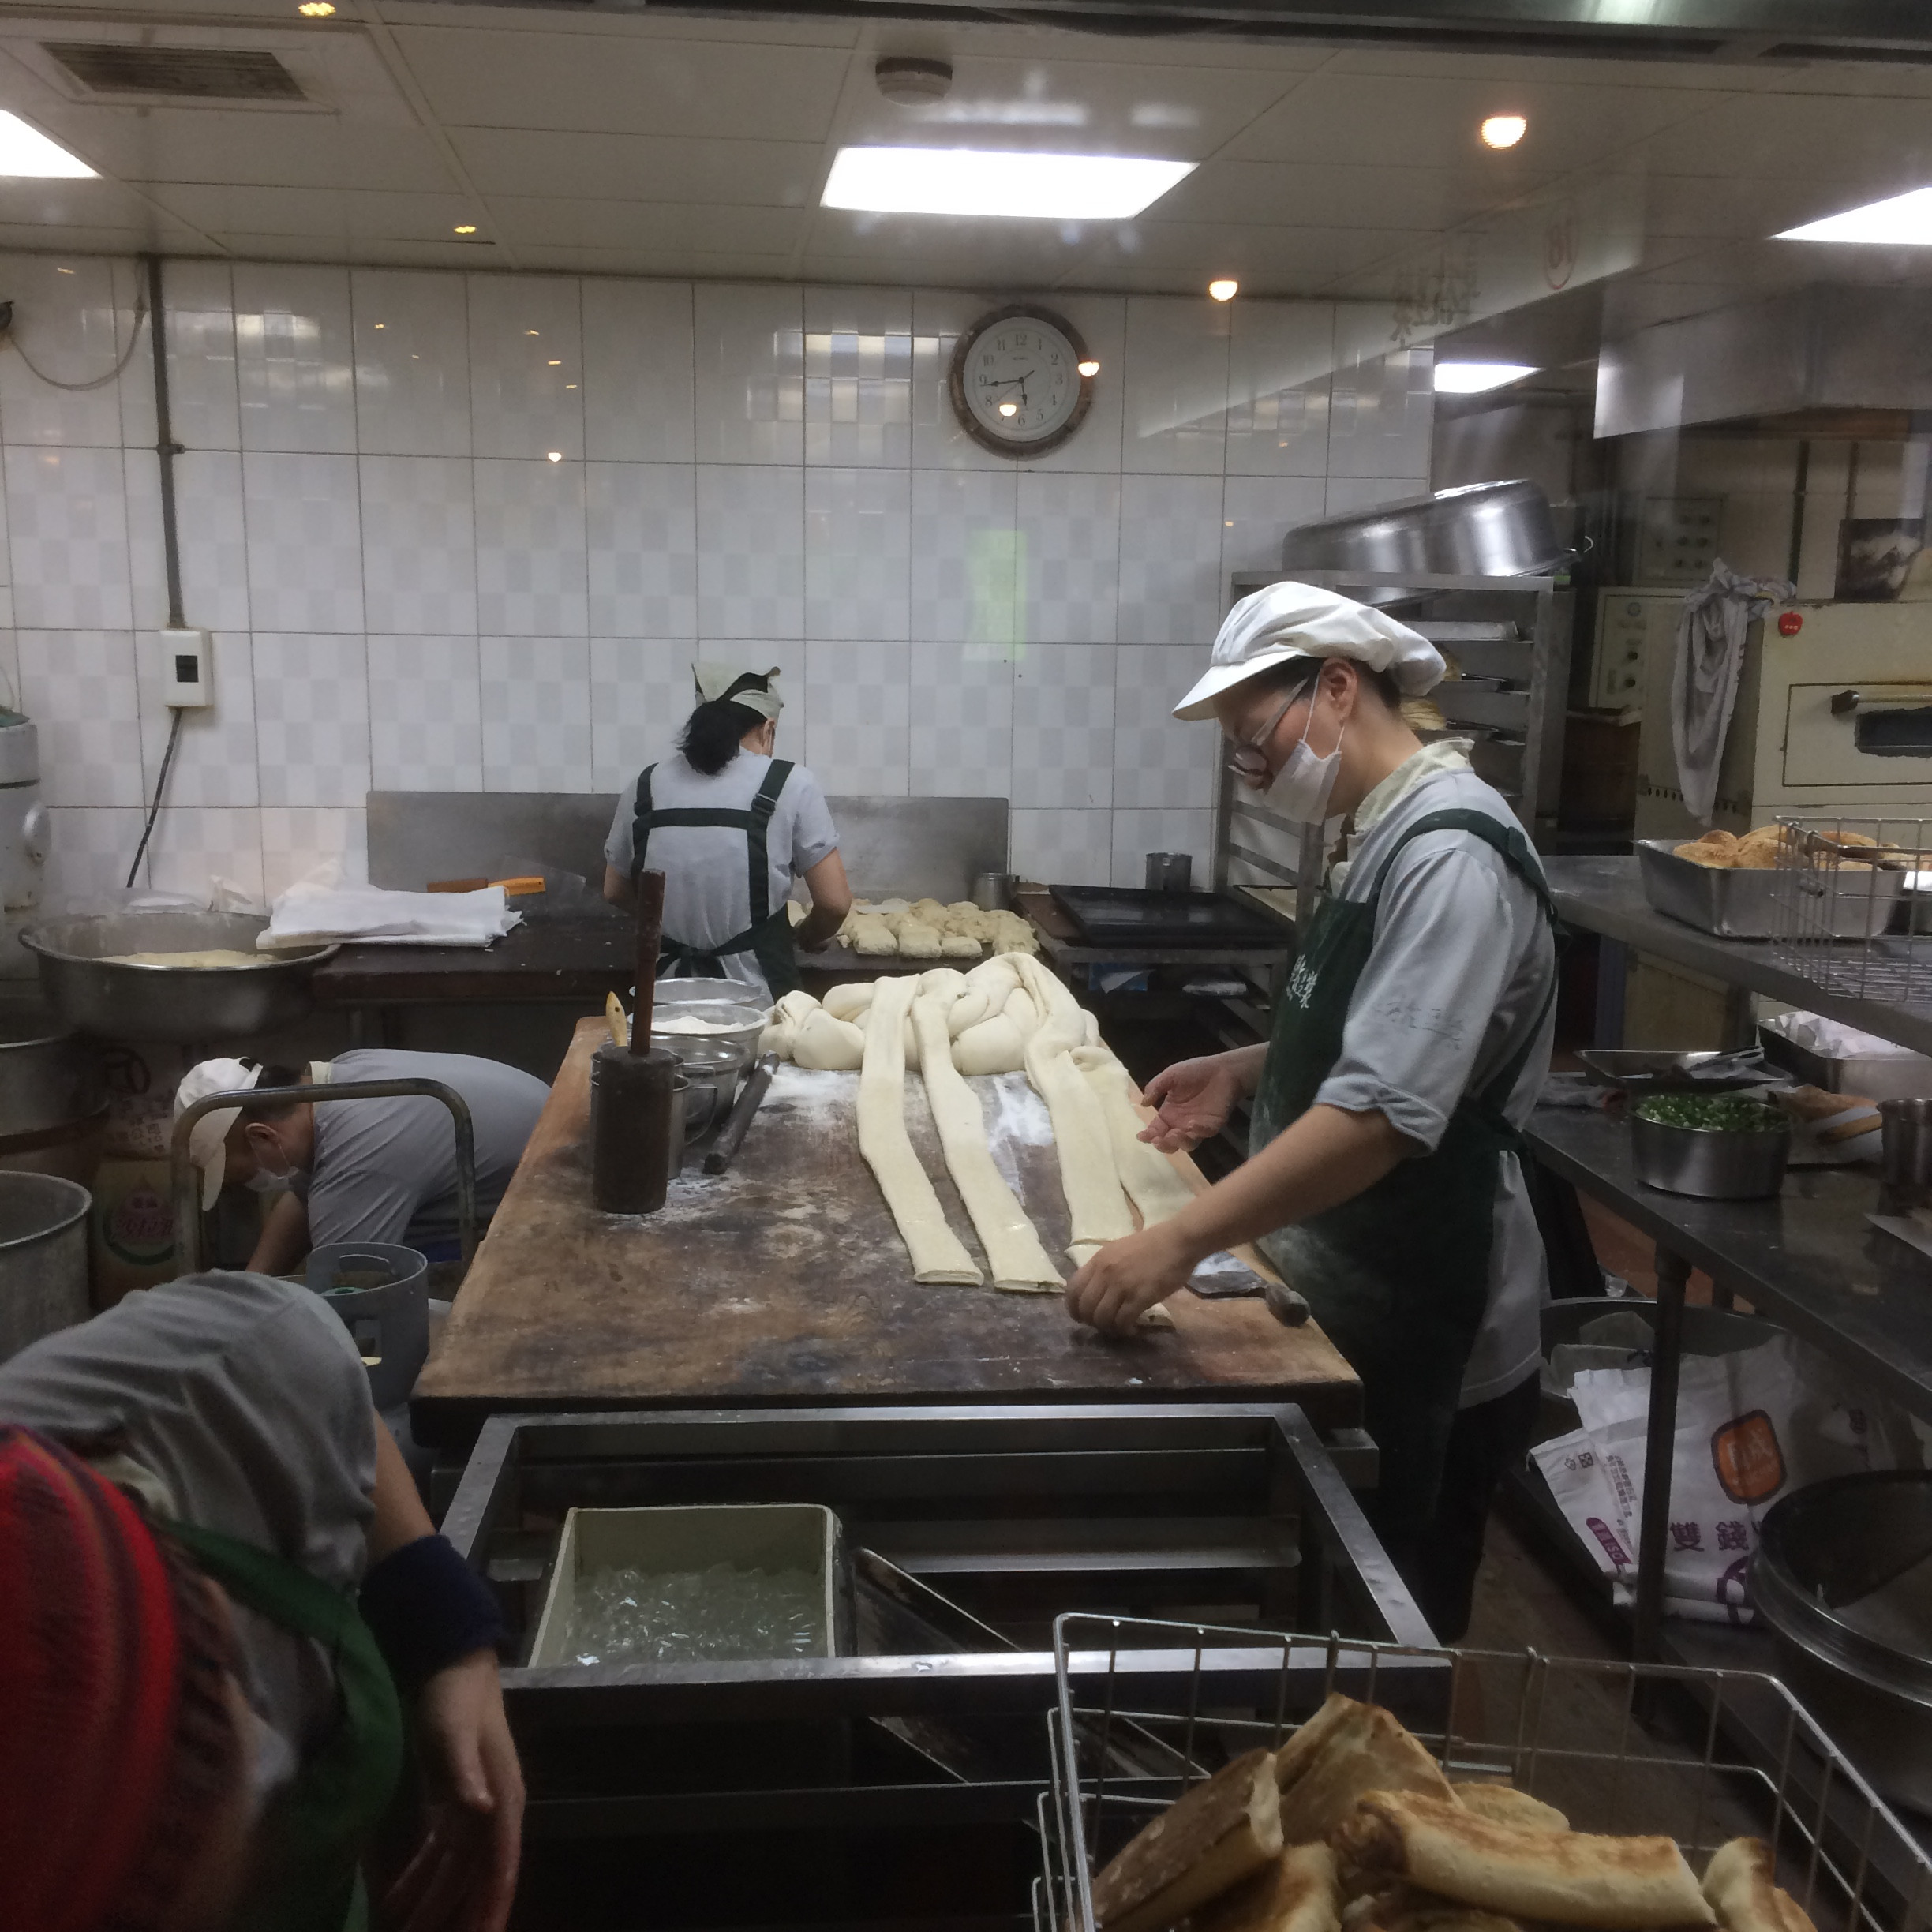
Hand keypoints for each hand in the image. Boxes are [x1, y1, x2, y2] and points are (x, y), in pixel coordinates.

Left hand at [378, 1650, 524, 1931]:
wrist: (454, 1665)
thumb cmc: (457, 1699)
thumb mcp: (457, 1735)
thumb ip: (467, 1773)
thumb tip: (484, 1810)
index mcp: (503, 1800)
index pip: (500, 1867)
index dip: (491, 1906)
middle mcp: (493, 1812)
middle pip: (477, 1878)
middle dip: (459, 1916)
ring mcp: (474, 1810)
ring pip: (456, 1871)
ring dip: (434, 1903)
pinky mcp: (453, 1803)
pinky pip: (439, 1853)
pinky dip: (420, 1877)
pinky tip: (396, 1898)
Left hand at [1065, 1224, 1196, 1334]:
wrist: (1178, 1241)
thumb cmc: (1152, 1245)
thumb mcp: (1119, 1251)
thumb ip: (1105, 1269)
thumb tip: (1095, 1292)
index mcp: (1098, 1260)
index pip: (1073, 1289)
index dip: (1073, 1308)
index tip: (1081, 1317)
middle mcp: (1105, 1273)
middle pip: (1085, 1307)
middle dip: (1091, 1321)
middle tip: (1102, 1325)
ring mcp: (1122, 1285)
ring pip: (1102, 1317)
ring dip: (1108, 1327)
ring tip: (1117, 1327)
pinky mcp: (1140, 1297)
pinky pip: (1122, 1321)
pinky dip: (1124, 1329)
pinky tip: (1130, 1328)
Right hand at [1139, 1055, 1245, 1152]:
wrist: (1222, 1069)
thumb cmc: (1195, 1071)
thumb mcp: (1171, 1075)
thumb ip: (1156, 1087)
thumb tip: (1143, 1103)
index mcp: (1169, 1114)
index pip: (1156, 1130)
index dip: (1148, 1135)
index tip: (1141, 1136)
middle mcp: (1181, 1124)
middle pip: (1169, 1143)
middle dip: (1162, 1144)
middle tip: (1158, 1139)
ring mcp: (1197, 1127)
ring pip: (1186, 1144)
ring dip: (1178, 1142)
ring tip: (1174, 1134)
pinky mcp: (1212, 1125)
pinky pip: (1204, 1133)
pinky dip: (1197, 1131)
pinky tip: (1192, 1124)